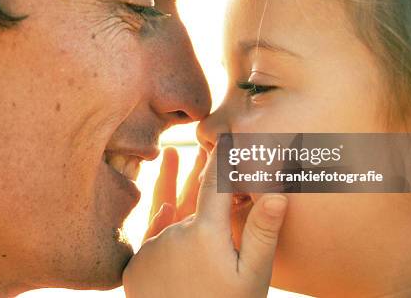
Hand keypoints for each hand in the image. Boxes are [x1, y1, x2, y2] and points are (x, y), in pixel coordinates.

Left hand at [123, 142, 287, 297]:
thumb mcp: (251, 278)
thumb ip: (261, 233)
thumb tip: (275, 192)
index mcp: (205, 232)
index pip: (216, 180)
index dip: (224, 153)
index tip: (228, 131)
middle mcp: (172, 233)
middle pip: (193, 198)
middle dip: (204, 173)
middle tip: (206, 142)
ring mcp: (150, 249)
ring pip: (172, 218)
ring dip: (181, 198)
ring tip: (174, 156)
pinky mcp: (135, 266)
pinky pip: (152, 238)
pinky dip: (162, 222)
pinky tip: (166, 205)